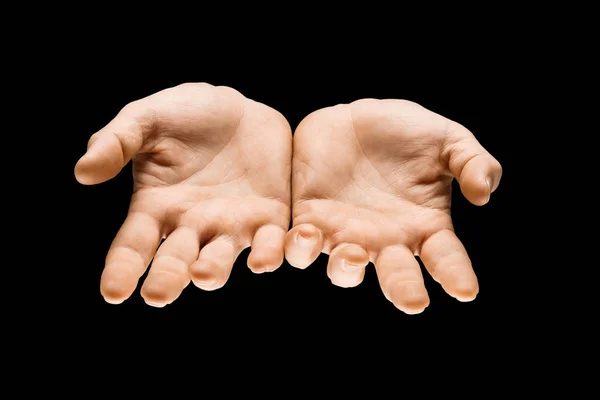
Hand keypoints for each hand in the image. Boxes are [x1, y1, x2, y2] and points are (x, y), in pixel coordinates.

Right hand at [75, 83, 291, 306]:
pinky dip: (271, 253)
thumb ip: (116, 142)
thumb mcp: (146, 119)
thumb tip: (83, 172)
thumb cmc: (184, 115)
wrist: (238, 108)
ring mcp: (230, 225)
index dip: (122, 270)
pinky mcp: (268, 217)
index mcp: (155, 207)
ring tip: (206, 275)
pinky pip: (271, 242)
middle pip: (175, 261)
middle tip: (158, 296)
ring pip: (221, 258)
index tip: (113, 293)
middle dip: (168, 279)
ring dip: (214, 270)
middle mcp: (191, 225)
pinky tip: (265, 261)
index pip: (133, 246)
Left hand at [285, 99, 501, 313]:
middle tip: (413, 302)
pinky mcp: (311, 220)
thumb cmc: (406, 132)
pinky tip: (305, 234)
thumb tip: (483, 196)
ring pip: (345, 269)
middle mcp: (386, 240)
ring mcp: (347, 234)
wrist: (354, 117)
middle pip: (396, 277)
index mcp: (424, 226)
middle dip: (403, 290)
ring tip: (353, 253)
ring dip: (347, 269)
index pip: (445, 258)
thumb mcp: (447, 139)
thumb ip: (472, 162)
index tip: (465, 291)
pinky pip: (301, 246)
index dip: (455, 275)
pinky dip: (299, 248)